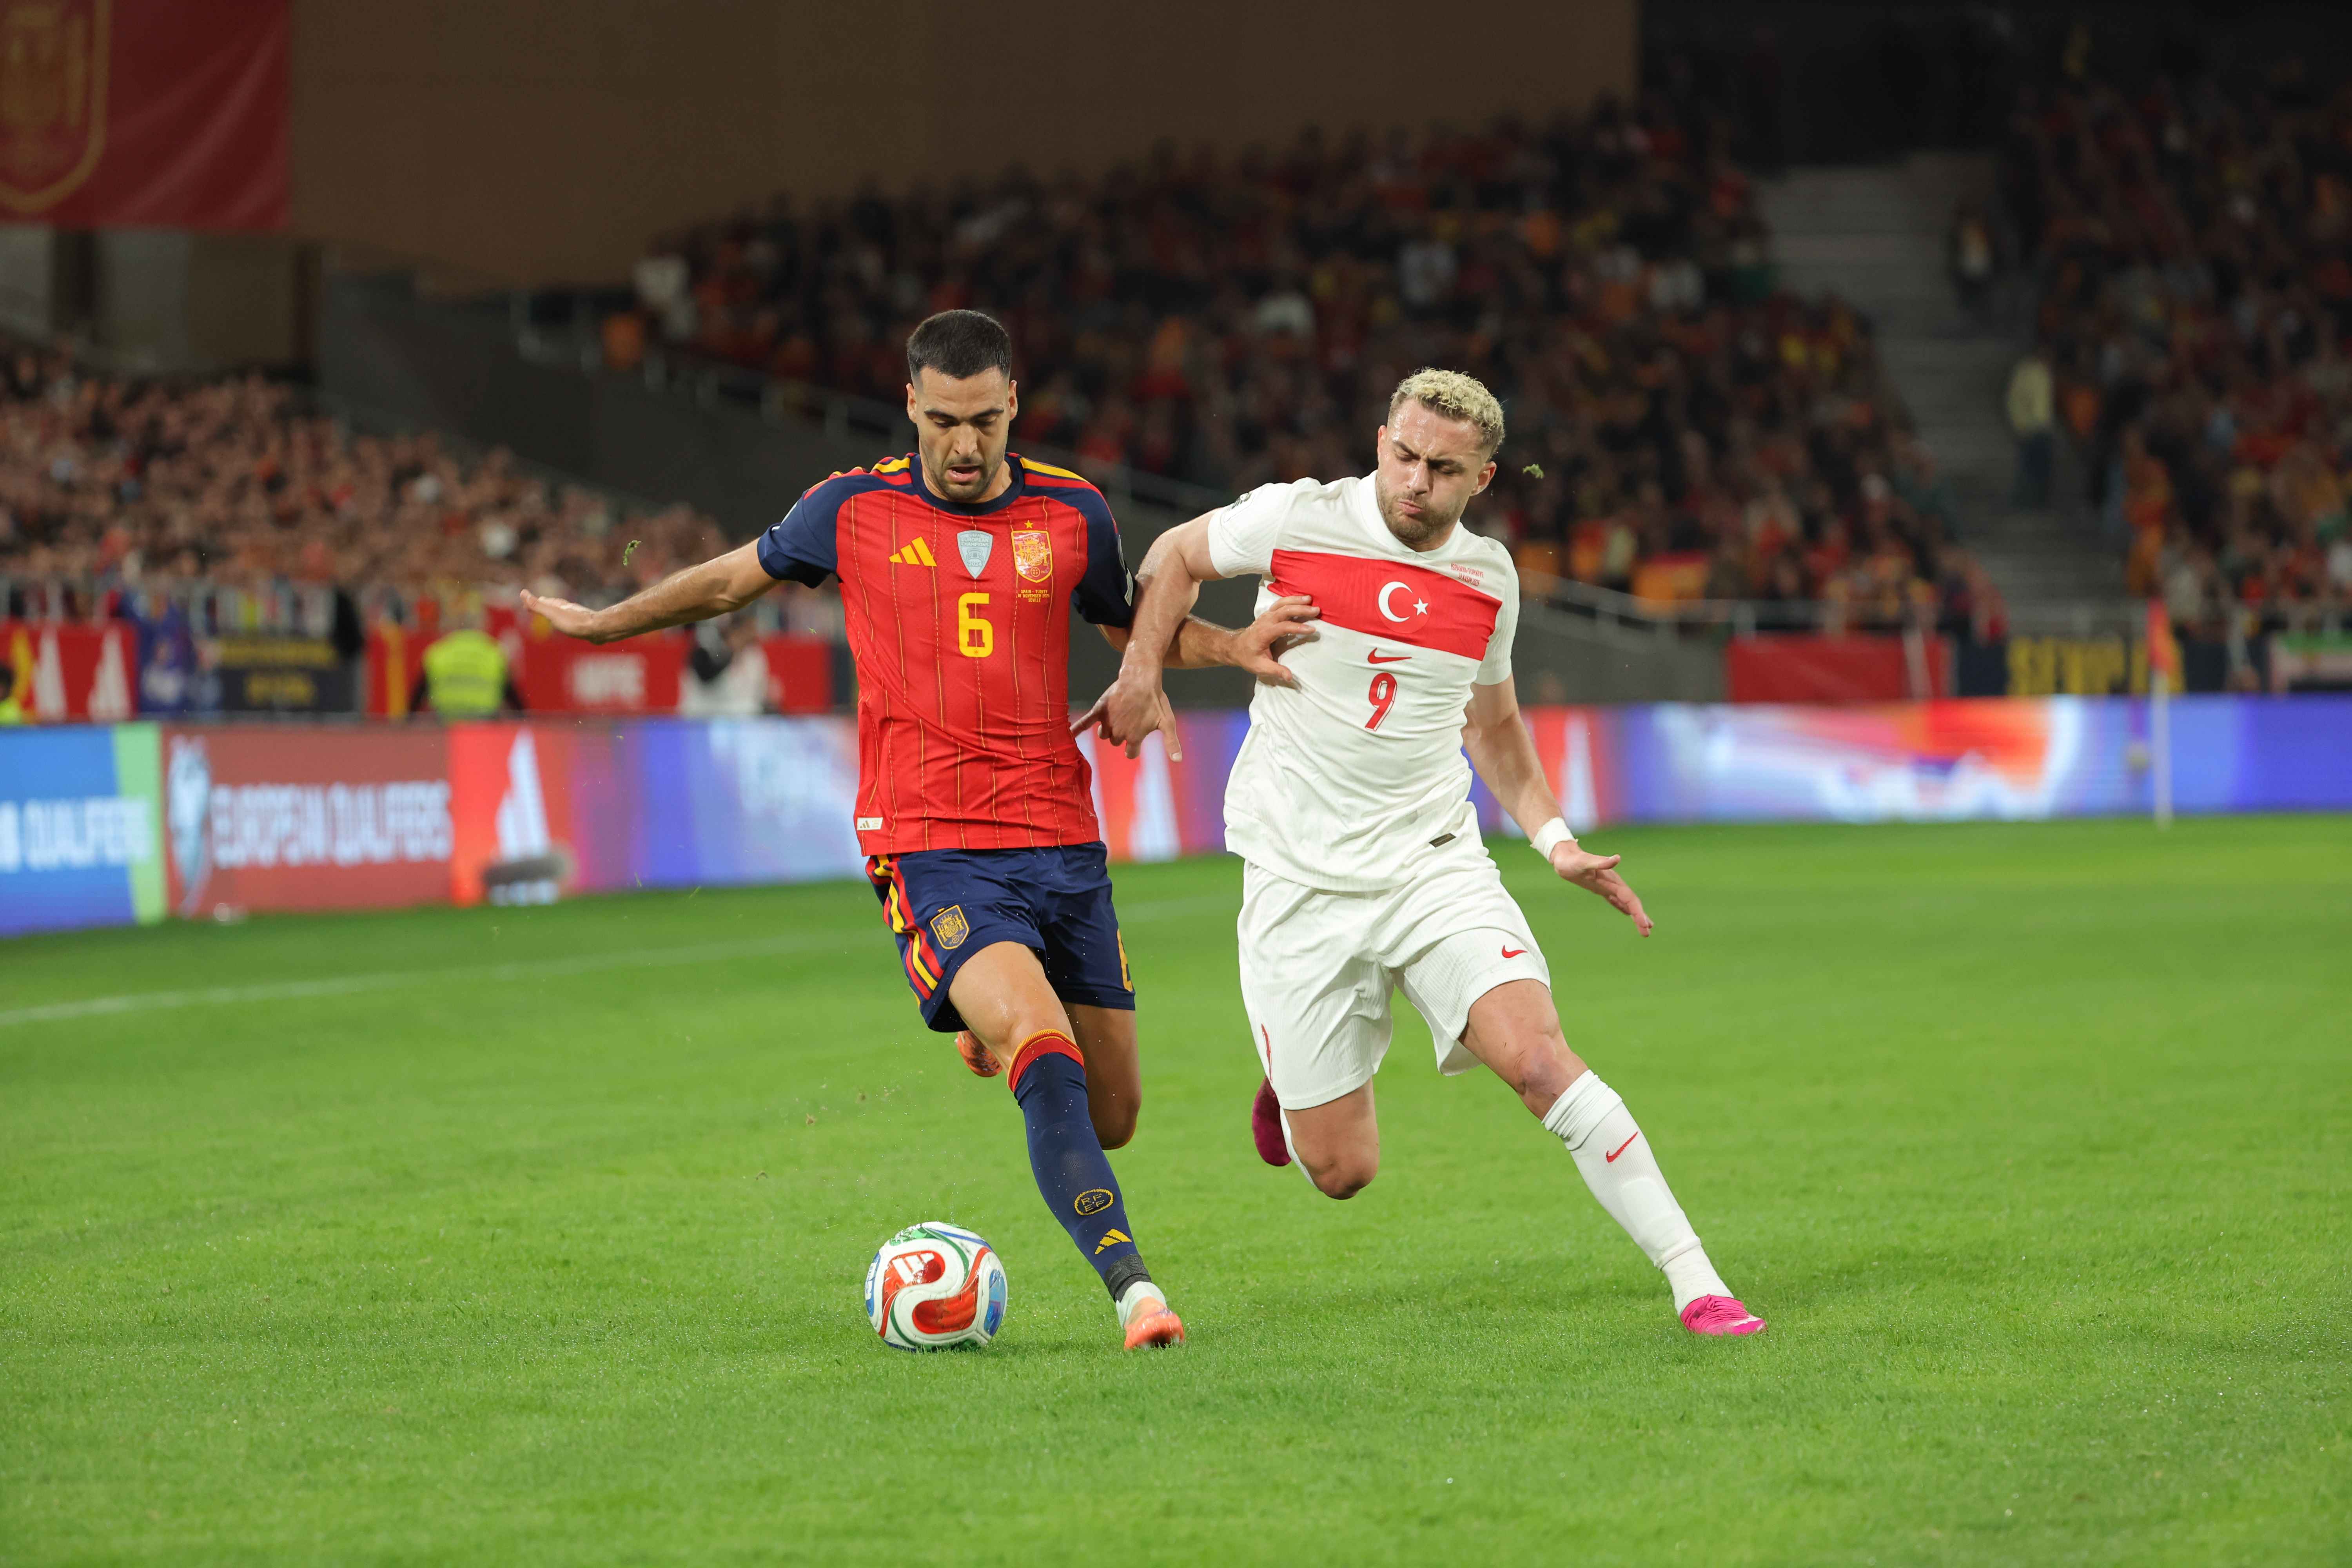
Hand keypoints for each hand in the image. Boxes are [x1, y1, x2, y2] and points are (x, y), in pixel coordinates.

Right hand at [520, 589, 602, 642]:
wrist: (598, 629)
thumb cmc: (574, 623)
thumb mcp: (552, 614)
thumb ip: (537, 606)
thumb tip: (522, 593)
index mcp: (559, 605)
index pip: (543, 602)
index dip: (533, 603)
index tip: (525, 604)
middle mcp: (568, 608)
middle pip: (552, 605)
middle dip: (543, 606)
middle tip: (535, 606)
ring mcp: (577, 615)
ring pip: (563, 612)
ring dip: (555, 612)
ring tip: (551, 614)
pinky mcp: (584, 623)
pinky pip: (572, 620)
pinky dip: (565, 620)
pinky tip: (570, 624)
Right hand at [1070, 673, 1184, 760]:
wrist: (1141, 678)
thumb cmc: (1156, 700)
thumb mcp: (1167, 722)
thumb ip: (1171, 742)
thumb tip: (1178, 761)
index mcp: (1134, 738)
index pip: (1131, 753)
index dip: (1134, 747)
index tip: (1138, 737)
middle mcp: (1119, 733)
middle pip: (1117, 742)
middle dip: (1122, 734)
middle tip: (1132, 719)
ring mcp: (1108, 722)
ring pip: (1104, 735)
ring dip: (1110, 729)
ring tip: (1121, 714)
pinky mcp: (1099, 711)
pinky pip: (1085, 723)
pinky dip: (1077, 730)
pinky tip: (1068, 734)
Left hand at [1232, 595, 1319, 686]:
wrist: (1235, 647)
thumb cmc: (1247, 657)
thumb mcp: (1259, 667)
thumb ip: (1275, 670)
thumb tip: (1290, 677)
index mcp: (1263, 633)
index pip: (1283, 627)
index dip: (1298, 628)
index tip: (1312, 629)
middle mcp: (1265, 621)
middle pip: (1284, 611)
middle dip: (1301, 609)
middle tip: (1316, 610)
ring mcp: (1266, 615)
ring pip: (1282, 603)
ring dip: (1296, 600)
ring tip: (1310, 599)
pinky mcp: (1268, 614)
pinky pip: (1280, 603)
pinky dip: (1291, 599)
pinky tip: (1301, 598)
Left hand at [1548, 843, 1652, 935]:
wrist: (1564, 857)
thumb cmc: (1571, 861)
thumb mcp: (1584, 862)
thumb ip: (1600, 862)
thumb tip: (1617, 858)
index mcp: (1612, 880)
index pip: (1629, 898)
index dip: (1637, 911)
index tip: (1644, 925)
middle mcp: (1613, 884)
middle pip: (1630, 902)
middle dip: (1639, 917)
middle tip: (1646, 933)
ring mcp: (1607, 886)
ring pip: (1626, 902)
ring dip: (1635, 914)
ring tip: (1645, 928)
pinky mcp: (1601, 888)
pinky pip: (1616, 900)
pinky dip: (1624, 908)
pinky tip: (1628, 914)